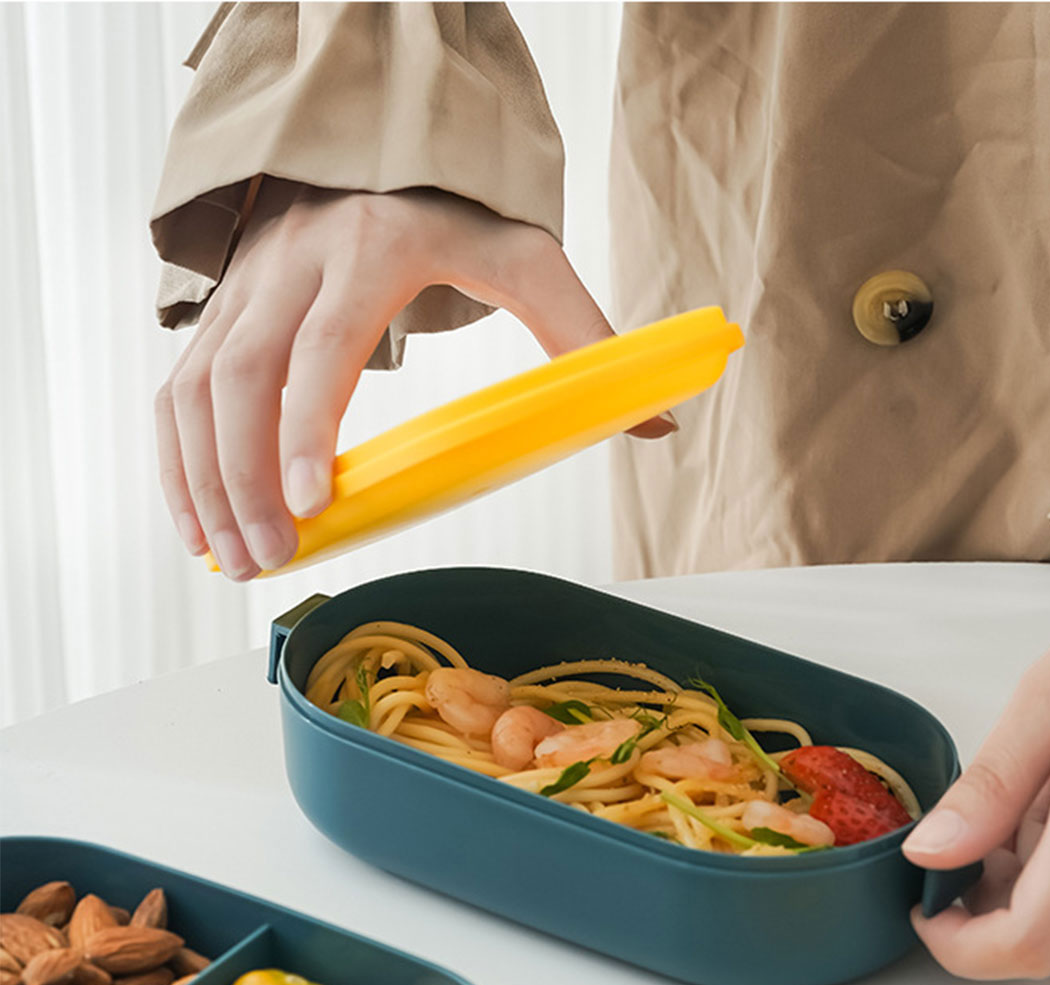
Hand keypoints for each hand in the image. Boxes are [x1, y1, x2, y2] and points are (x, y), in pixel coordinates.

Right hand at [155, 182, 673, 578]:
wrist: (373, 142)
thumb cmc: (451, 206)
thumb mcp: (525, 253)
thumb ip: (580, 333)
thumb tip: (656, 423)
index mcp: (367, 251)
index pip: (324, 347)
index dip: (309, 426)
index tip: (313, 503)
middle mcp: (290, 266)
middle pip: (241, 378)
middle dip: (245, 477)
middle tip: (273, 558)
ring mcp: (245, 289)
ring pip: (194, 390)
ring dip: (203, 483)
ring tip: (232, 560)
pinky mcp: (219, 312)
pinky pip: (175, 392)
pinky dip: (177, 464)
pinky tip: (198, 526)